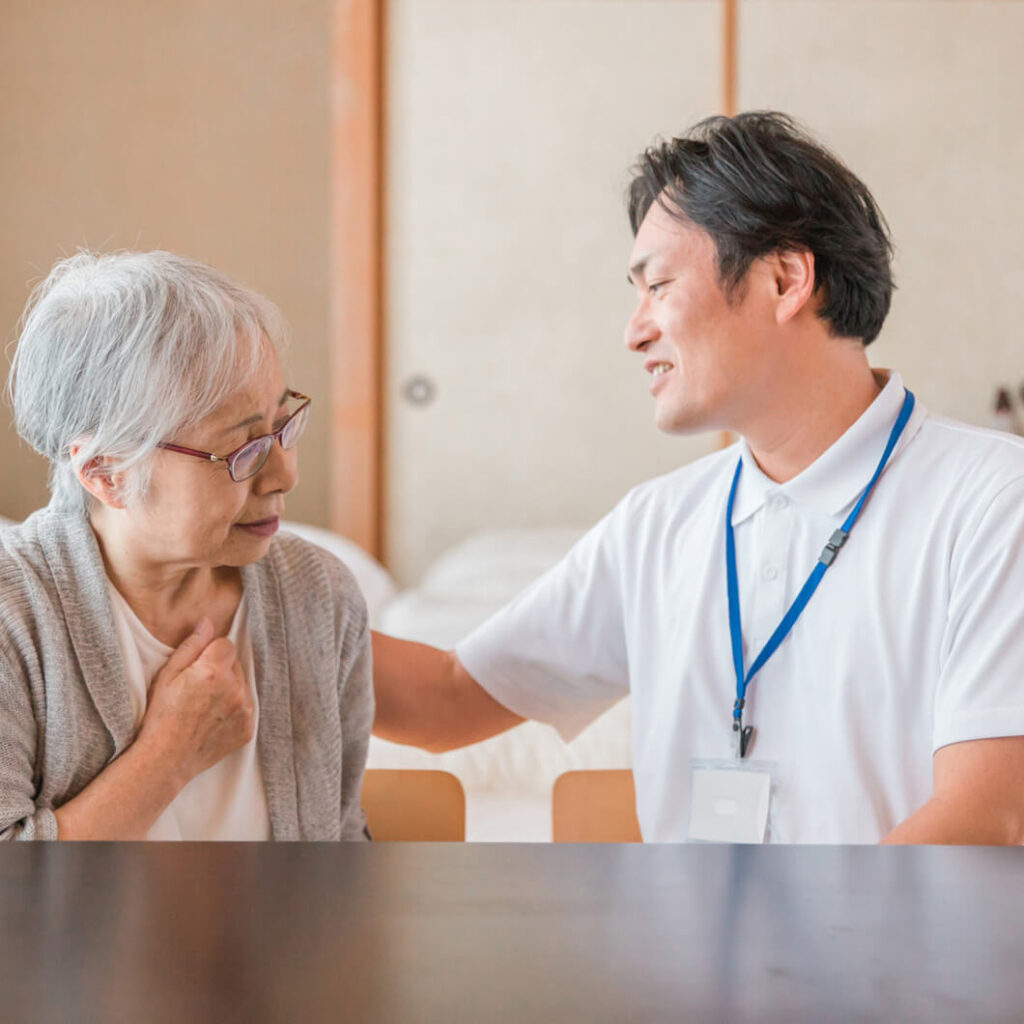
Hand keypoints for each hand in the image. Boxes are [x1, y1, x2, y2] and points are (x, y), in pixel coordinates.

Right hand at [135, 617, 254, 786]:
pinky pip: (246, 707)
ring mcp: (244, 710)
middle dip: (220, 670)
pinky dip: (234, 709)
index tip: (197, 667)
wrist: (166, 758)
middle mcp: (234, 689)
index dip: (210, 653)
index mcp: (214, 671)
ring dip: (229, 689)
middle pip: (235, 664)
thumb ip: (192, 645)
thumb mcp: (168, 675)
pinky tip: (213, 719)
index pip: (226, 644)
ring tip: (204, 706)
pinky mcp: (249, 728)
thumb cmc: (161, 715)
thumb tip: (208, 621)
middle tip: (198, 689)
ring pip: (242, 685)